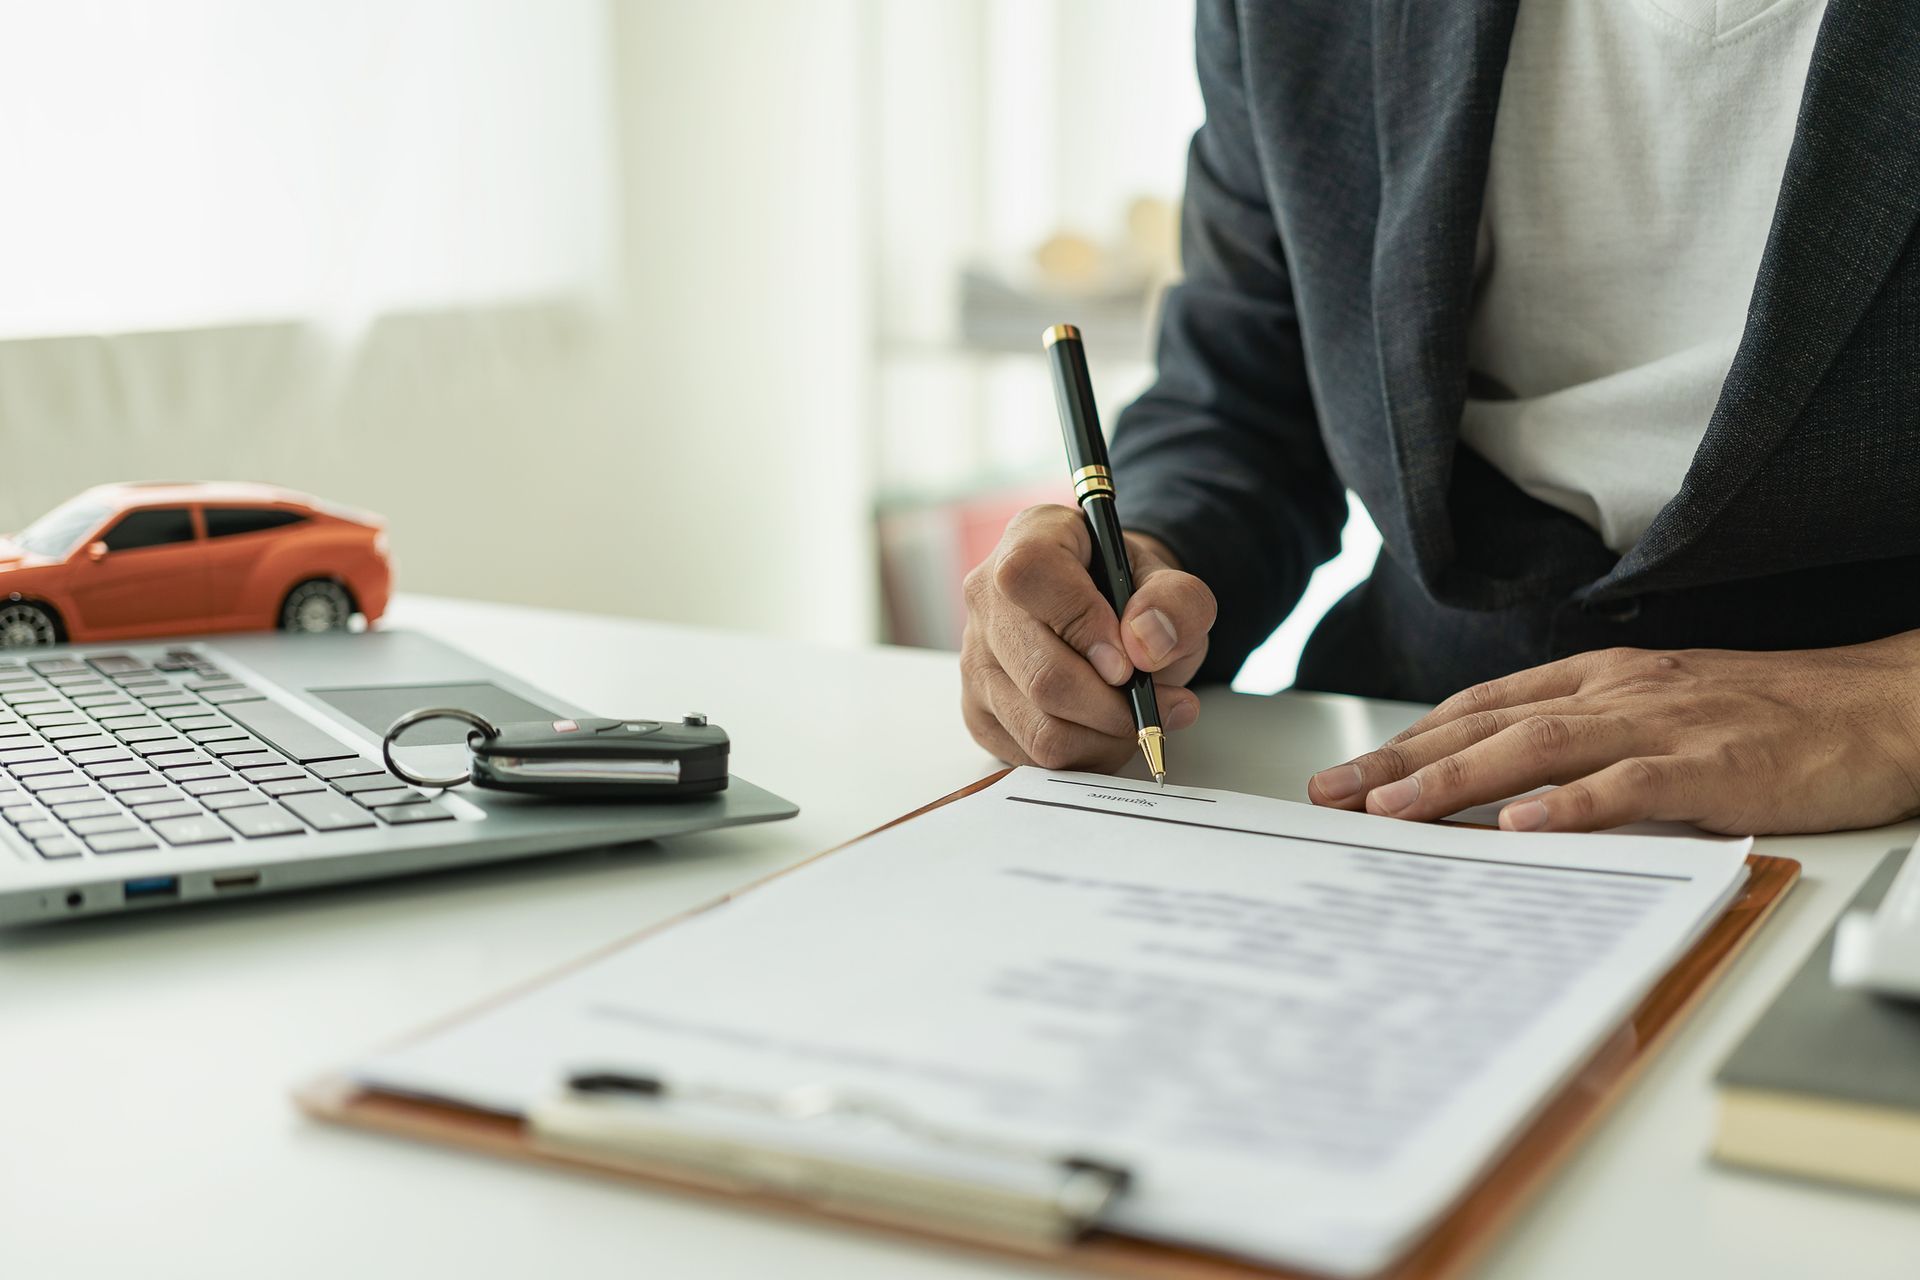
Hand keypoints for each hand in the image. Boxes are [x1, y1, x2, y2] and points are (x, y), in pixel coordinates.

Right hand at [961, 504, 1215, 771]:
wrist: (1109, 619)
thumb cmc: (1132, 598)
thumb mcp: (1172, 585)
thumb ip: (1177, 604)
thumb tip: (1147, 645)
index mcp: (1029, 540)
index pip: (1030, 577)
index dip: (1085, 626)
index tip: (1130, 662)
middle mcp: (986, 597)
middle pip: (1041, 676)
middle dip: (1113, 706)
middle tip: (1156, 703)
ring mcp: (975, 659)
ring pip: (1040, 729)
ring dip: (1106, 738)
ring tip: (1137, 718)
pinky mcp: (978, 712)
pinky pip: (1032, 757)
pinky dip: (1085, 755)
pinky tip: (1105, 730)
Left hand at [1306, 637, 1919, 834]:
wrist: (1882, 705)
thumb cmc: (1769, 713)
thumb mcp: (1657, 711)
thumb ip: (1583, 738)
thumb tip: (1500, 785)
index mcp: (1599, 680)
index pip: (1479, 708)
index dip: (1406, 741)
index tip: (1346, 778)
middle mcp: (1616, 693)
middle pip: (1486, 724)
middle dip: (1401, 763)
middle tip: (1331, 799)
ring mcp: (1663, 725)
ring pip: (1539, 748)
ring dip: (1457, 781)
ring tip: (1394, 812)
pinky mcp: (1714, 764)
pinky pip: (1633, 785)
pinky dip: (1574, 805)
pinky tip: (1524, 828)